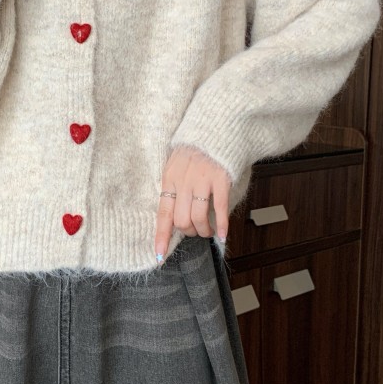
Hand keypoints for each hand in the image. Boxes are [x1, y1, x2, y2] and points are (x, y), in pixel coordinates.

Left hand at [155, 145, 231, 262]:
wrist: (215, 128)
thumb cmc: (194, 150)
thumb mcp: (175, 166)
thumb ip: (174, 188)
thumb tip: (173, 216)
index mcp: (169, 179)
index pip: (162, 213)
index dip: (161, 236)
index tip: (160, 255)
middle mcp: (183, 181)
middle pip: (181, 220)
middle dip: (189, 232)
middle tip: (195, 232)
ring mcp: (202, 181)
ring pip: (198, 218)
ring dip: (203, 231)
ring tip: (208, 232)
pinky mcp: (221, 180)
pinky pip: (219, 209)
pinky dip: (221, 225)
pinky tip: (222, 235)